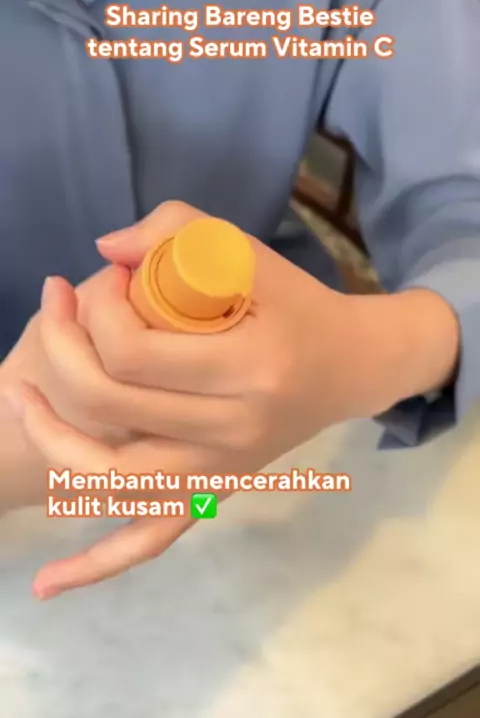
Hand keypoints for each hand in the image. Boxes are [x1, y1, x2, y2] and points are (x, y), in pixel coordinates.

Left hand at [4, 201, 458, 595]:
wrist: (350, 366)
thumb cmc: (296, 303)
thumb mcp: (247, 251)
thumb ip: (175, 228)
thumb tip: (102, 250)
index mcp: (248, 368)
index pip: (133, 353)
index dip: (93, 311)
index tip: (96, 281)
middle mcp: (232, 433)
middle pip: (109, 406)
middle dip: (59, 347)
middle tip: (55, 306)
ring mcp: (220, 472)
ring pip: (110, 480)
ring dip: (48, 438)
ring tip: (17, 395)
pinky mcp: (214, 493)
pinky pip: (150, 540)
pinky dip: (95, 565)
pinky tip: (47, 582)